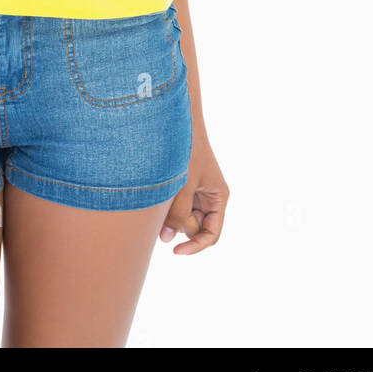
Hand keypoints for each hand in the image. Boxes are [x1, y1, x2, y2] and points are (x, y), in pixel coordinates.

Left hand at [160, 136, 228, 254]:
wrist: (177, 120)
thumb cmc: (185, 149)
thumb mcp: (183, 186)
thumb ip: (180, 215)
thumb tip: (172, 238)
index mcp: (218, 197)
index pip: (210, 234)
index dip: (194, 246)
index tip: (176, 251)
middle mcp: (209, 196)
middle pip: (196, 227)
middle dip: (179, 231)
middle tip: (159, 230)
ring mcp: (196, 190)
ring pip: (184, 216)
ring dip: (170, 219)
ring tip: (156, 212)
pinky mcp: (183, 183)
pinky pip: (177, 204)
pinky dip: (166, 208)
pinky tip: (154, 203)